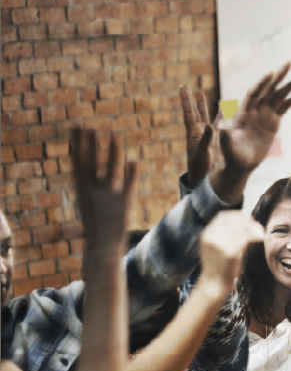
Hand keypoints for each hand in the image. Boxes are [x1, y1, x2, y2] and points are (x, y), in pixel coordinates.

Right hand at [71, 128, 136, 247]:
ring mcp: (107, 197)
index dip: (78, 142)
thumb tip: (84, 159)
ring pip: (110, 170)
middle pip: (91, 162)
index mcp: (80, 189)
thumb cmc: (95, 220)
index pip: (77, 160)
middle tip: (90, 125)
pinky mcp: (123, 203)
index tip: (77, 125)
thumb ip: (89, 180)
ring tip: (114, 136)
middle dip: (90, 143)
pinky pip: (128, 185)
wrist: (102, 245)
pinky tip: (133, 161)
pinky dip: (130, 173)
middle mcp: (92, 191)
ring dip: (112, 152)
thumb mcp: (87, 198)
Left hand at [180, 85, 220, 188]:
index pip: (189, 113)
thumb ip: (206, 139)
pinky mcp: (214, 140)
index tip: (183, 87)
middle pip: (194, 111)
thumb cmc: (200, 168)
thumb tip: (208, 124)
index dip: (186, 100)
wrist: (203, 179)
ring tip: (200, 92)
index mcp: (193, 133)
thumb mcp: (203, 153)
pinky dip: (219, 117)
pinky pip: (217, 125)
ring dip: (203, 105)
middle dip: (191, 99)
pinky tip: (221, 110)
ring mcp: (206, 136)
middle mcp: (198, 132)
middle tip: (185, 86)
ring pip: (204, 116)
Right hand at [197, 210, 263, 297]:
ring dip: (255, 228)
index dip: (237, 215)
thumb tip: (244, 220)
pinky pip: (247, 237)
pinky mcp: (230, 252)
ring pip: (242, 227)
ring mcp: (220, 244)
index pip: (223, 216)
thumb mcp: (216, 247)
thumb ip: (225, 234)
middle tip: (258, 227)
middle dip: (248, 221)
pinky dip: (257, 236)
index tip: (248, 219)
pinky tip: (261, 238)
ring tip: (261, 233)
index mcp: (206, 234)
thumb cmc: (218, 267)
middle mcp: (211, 236)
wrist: (213, 285)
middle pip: (233, 220)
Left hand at [212, 63, 290, 202]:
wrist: (241, 164)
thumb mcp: (227, 145)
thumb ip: (224, 134)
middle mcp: (255, 110)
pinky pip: (284, 107)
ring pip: (278, 96)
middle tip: (289, 63)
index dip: (261, 85)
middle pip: (268, 90)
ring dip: (289, 86)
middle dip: (278, 76)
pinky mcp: (273, 121)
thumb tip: (218, 126)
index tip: (270, 74)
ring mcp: (265, 114)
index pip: (254, 94)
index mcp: (244, 112)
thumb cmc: (232, 155)